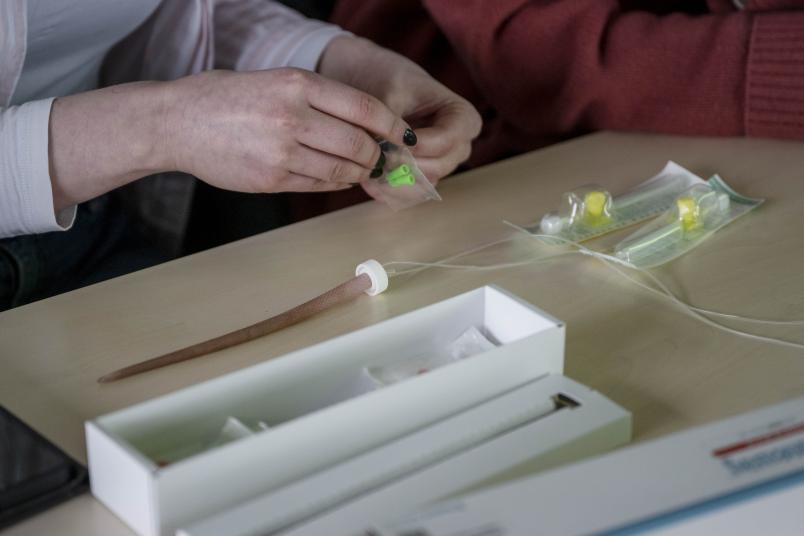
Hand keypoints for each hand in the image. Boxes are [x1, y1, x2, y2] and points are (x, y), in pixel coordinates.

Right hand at [164, 68, 414, 192]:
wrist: (178, 122)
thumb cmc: (228, 98)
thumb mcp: (276, 81)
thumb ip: (319, 99)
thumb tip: (366, 123)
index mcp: (297, 84)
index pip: (365, 107)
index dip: (392, 126)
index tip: (403, 136)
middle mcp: (291, 117)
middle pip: (359, 143)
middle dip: (378, 155)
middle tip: (383, 158)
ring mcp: (281, 152)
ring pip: (342, 170)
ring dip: (360, 173)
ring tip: (363, 169)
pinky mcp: (271, 179)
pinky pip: (318, 185)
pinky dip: (337, 184)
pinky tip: (339, 178)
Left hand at [317, 36, 481, 182]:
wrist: (371, 82)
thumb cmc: (387, 79)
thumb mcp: (389, 92)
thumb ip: (391, 123)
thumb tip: (386, 152)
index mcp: (462, 116)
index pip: (450, 138)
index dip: (422, 144)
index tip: (392, 141)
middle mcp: (458, 144)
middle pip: (439, 165)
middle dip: (406, 165)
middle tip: (375, 158)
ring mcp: (442, 164)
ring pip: (424, 184)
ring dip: (396, 181)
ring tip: (368, 169)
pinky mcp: (423, 178)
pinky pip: (411, 194)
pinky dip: (390, 190)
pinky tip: (369, 182)